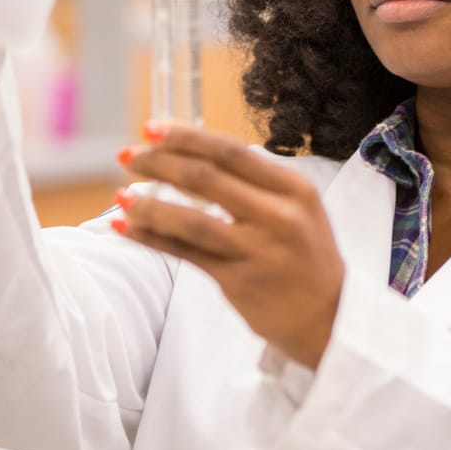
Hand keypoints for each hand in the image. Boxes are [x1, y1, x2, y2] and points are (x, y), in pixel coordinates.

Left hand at [113, 123, 345, 368]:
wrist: (331, 321)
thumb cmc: (307, 259)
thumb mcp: (299, 211)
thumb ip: (255, 185)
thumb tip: (191, 157)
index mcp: (294, 189)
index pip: (230, 152)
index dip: (185, 137)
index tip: (151, 129)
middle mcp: (278, 216)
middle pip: (206, 179)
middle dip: (159, 163)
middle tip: (127, 157)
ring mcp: (258, 250)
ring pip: (190, 220)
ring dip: (149, 205)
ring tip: (119, 196)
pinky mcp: (238, 281)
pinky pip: (185, 254)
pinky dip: (151, 238)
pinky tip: (126, 228)